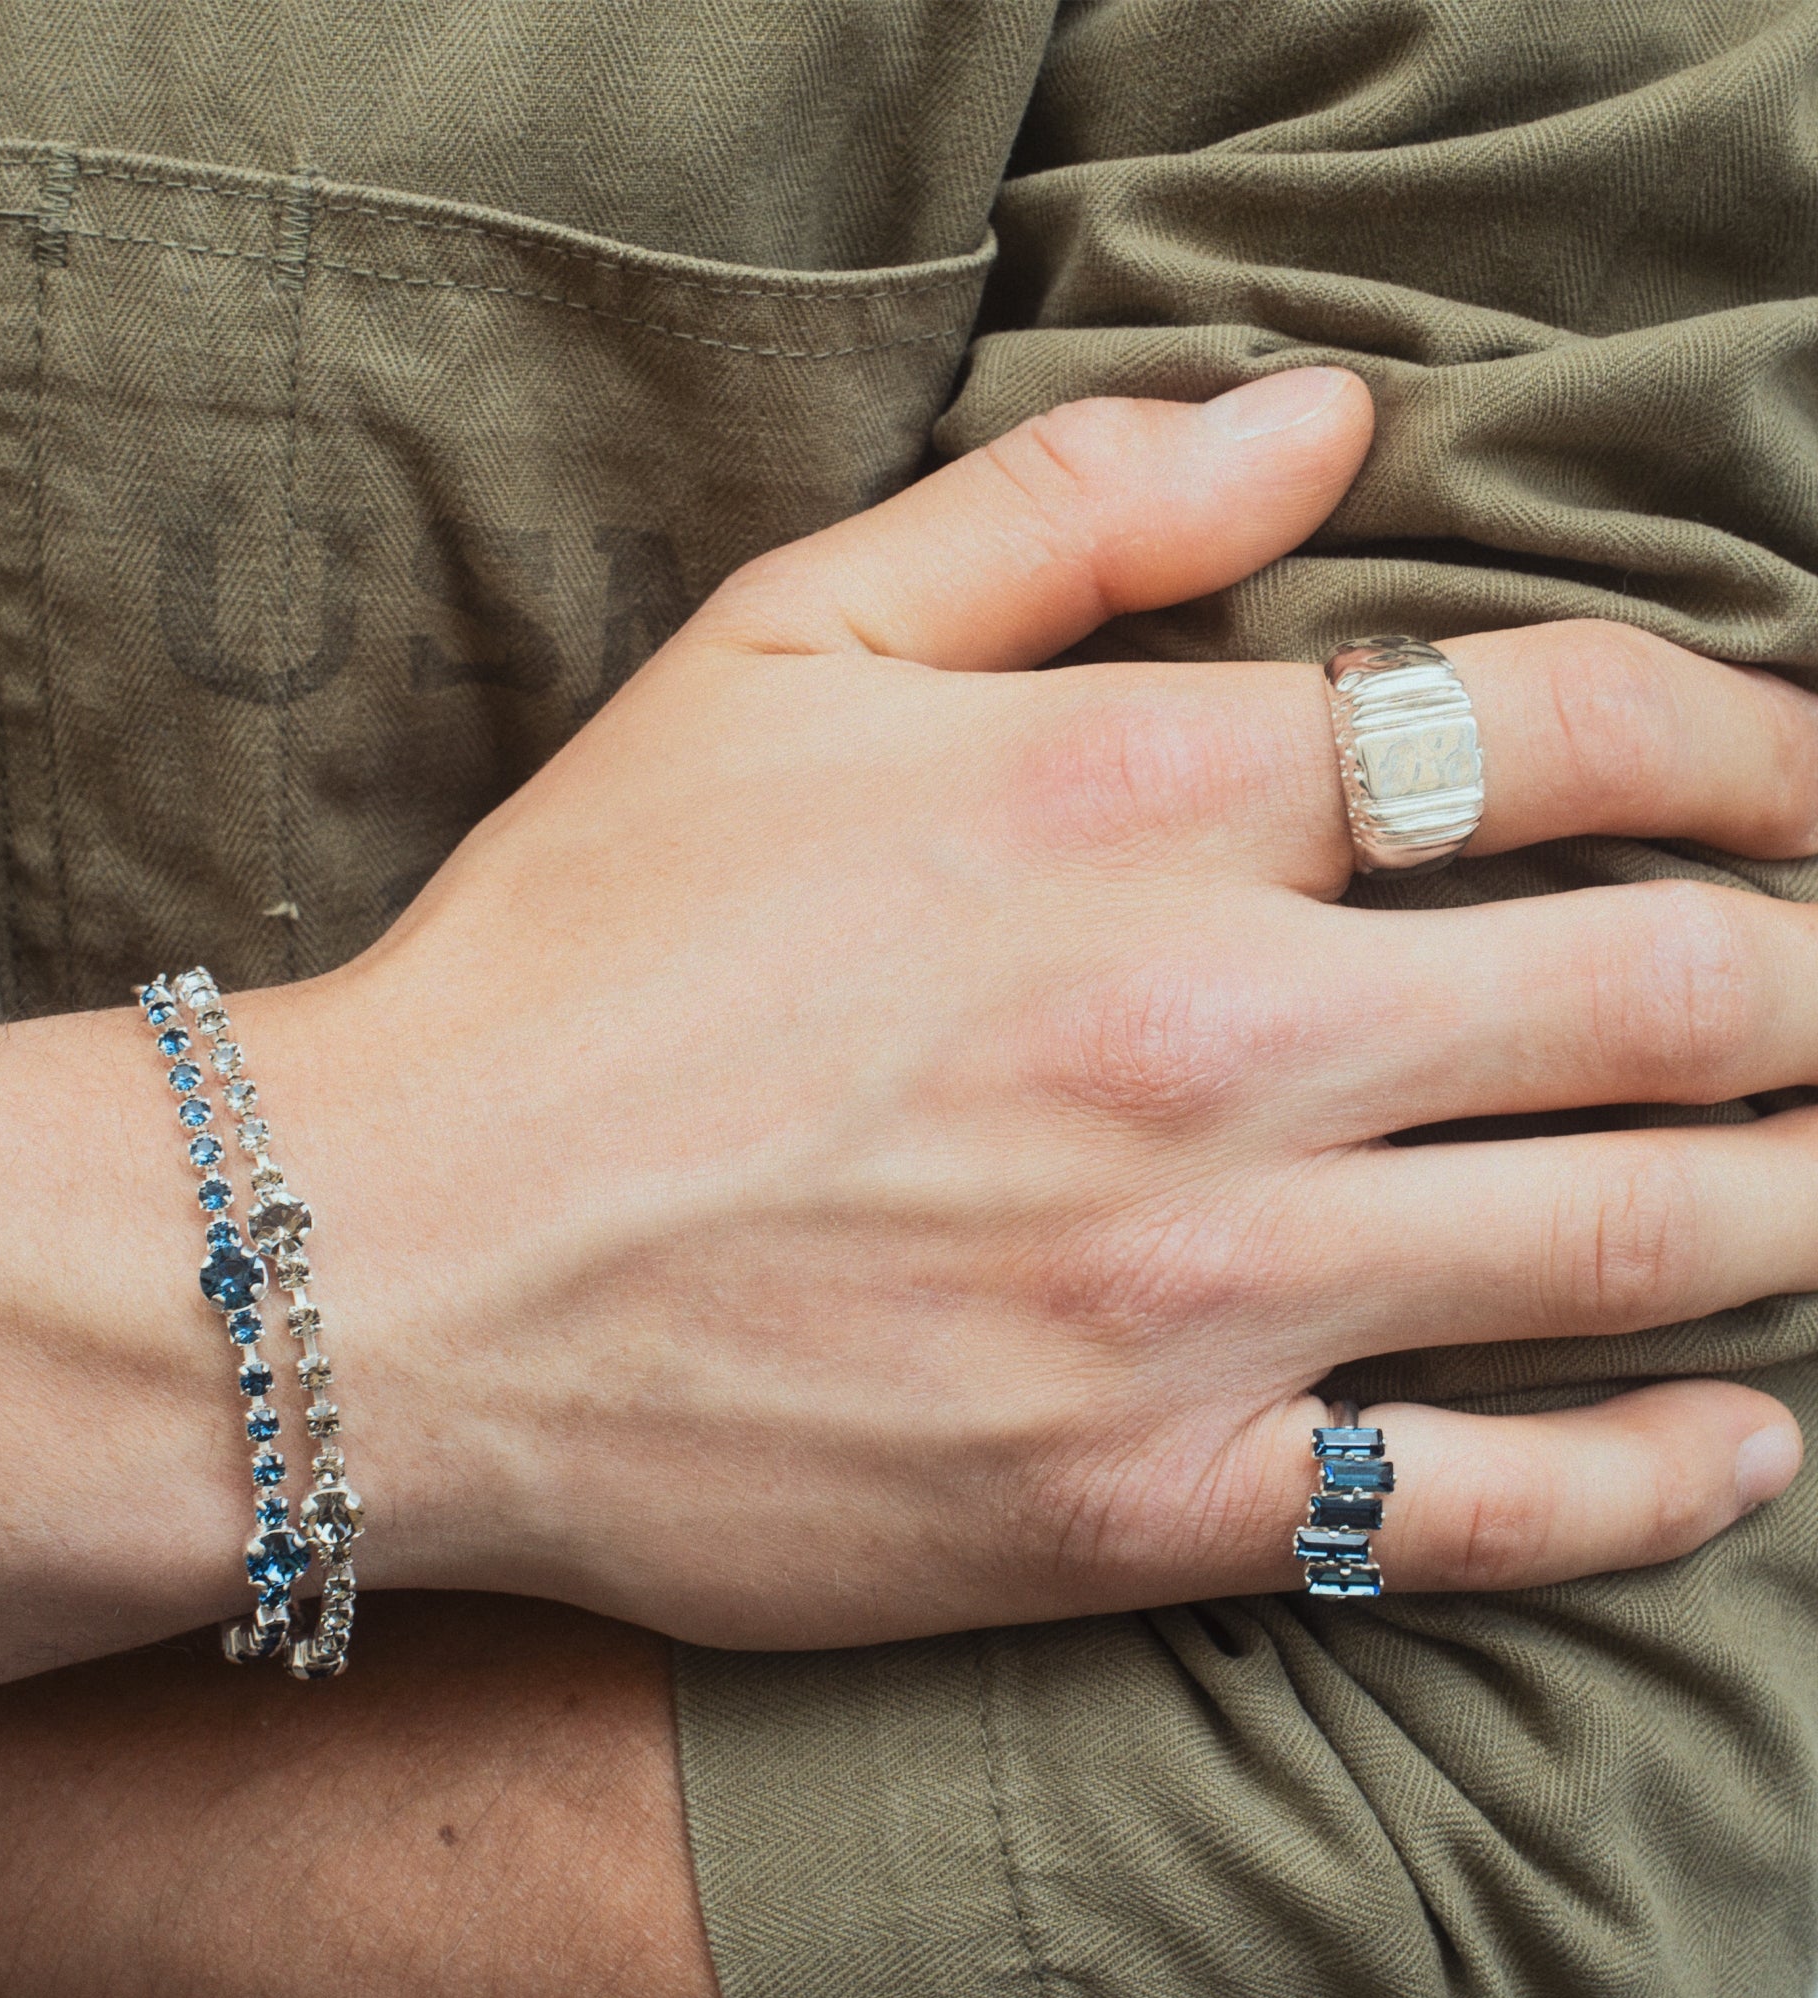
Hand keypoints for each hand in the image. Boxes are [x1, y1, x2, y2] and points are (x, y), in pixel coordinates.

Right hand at [260, 367, 1812, 1645]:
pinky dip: (1657, 1480)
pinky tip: (1745, 1443)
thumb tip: (1321, 412)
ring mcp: (1186, 1295)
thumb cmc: (576, 949)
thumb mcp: (776, 650)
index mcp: (1131, 801)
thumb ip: (1064, 514)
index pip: (1569, 732)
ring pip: (1630, 1241)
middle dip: (1812, 977)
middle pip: (1667, 990)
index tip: (1815, 781)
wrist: (397, 1262)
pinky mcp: (1132, 1500)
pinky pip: (1481, 1507)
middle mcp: (1207, 1041)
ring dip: (1797, 1196)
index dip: (1758, 744)